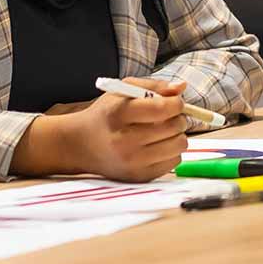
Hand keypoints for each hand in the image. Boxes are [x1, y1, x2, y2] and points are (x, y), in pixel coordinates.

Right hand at [13, 77, 188, 181]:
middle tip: (168, 116)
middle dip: (178, 118)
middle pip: (174, 127)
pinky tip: (157, 146)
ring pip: (179, 145)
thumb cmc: (106, 115)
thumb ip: (155, 86)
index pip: (162, 108)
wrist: (81, 145)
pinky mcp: (139, 177)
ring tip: (163, 131)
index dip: (176, 103)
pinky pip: (174, 162)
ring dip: (177, 135)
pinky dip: (171, 152)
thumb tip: (182, 88)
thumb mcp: (123, 91)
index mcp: (119, 114)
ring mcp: (132, 162)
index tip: (174, 102)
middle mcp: (124, 141)